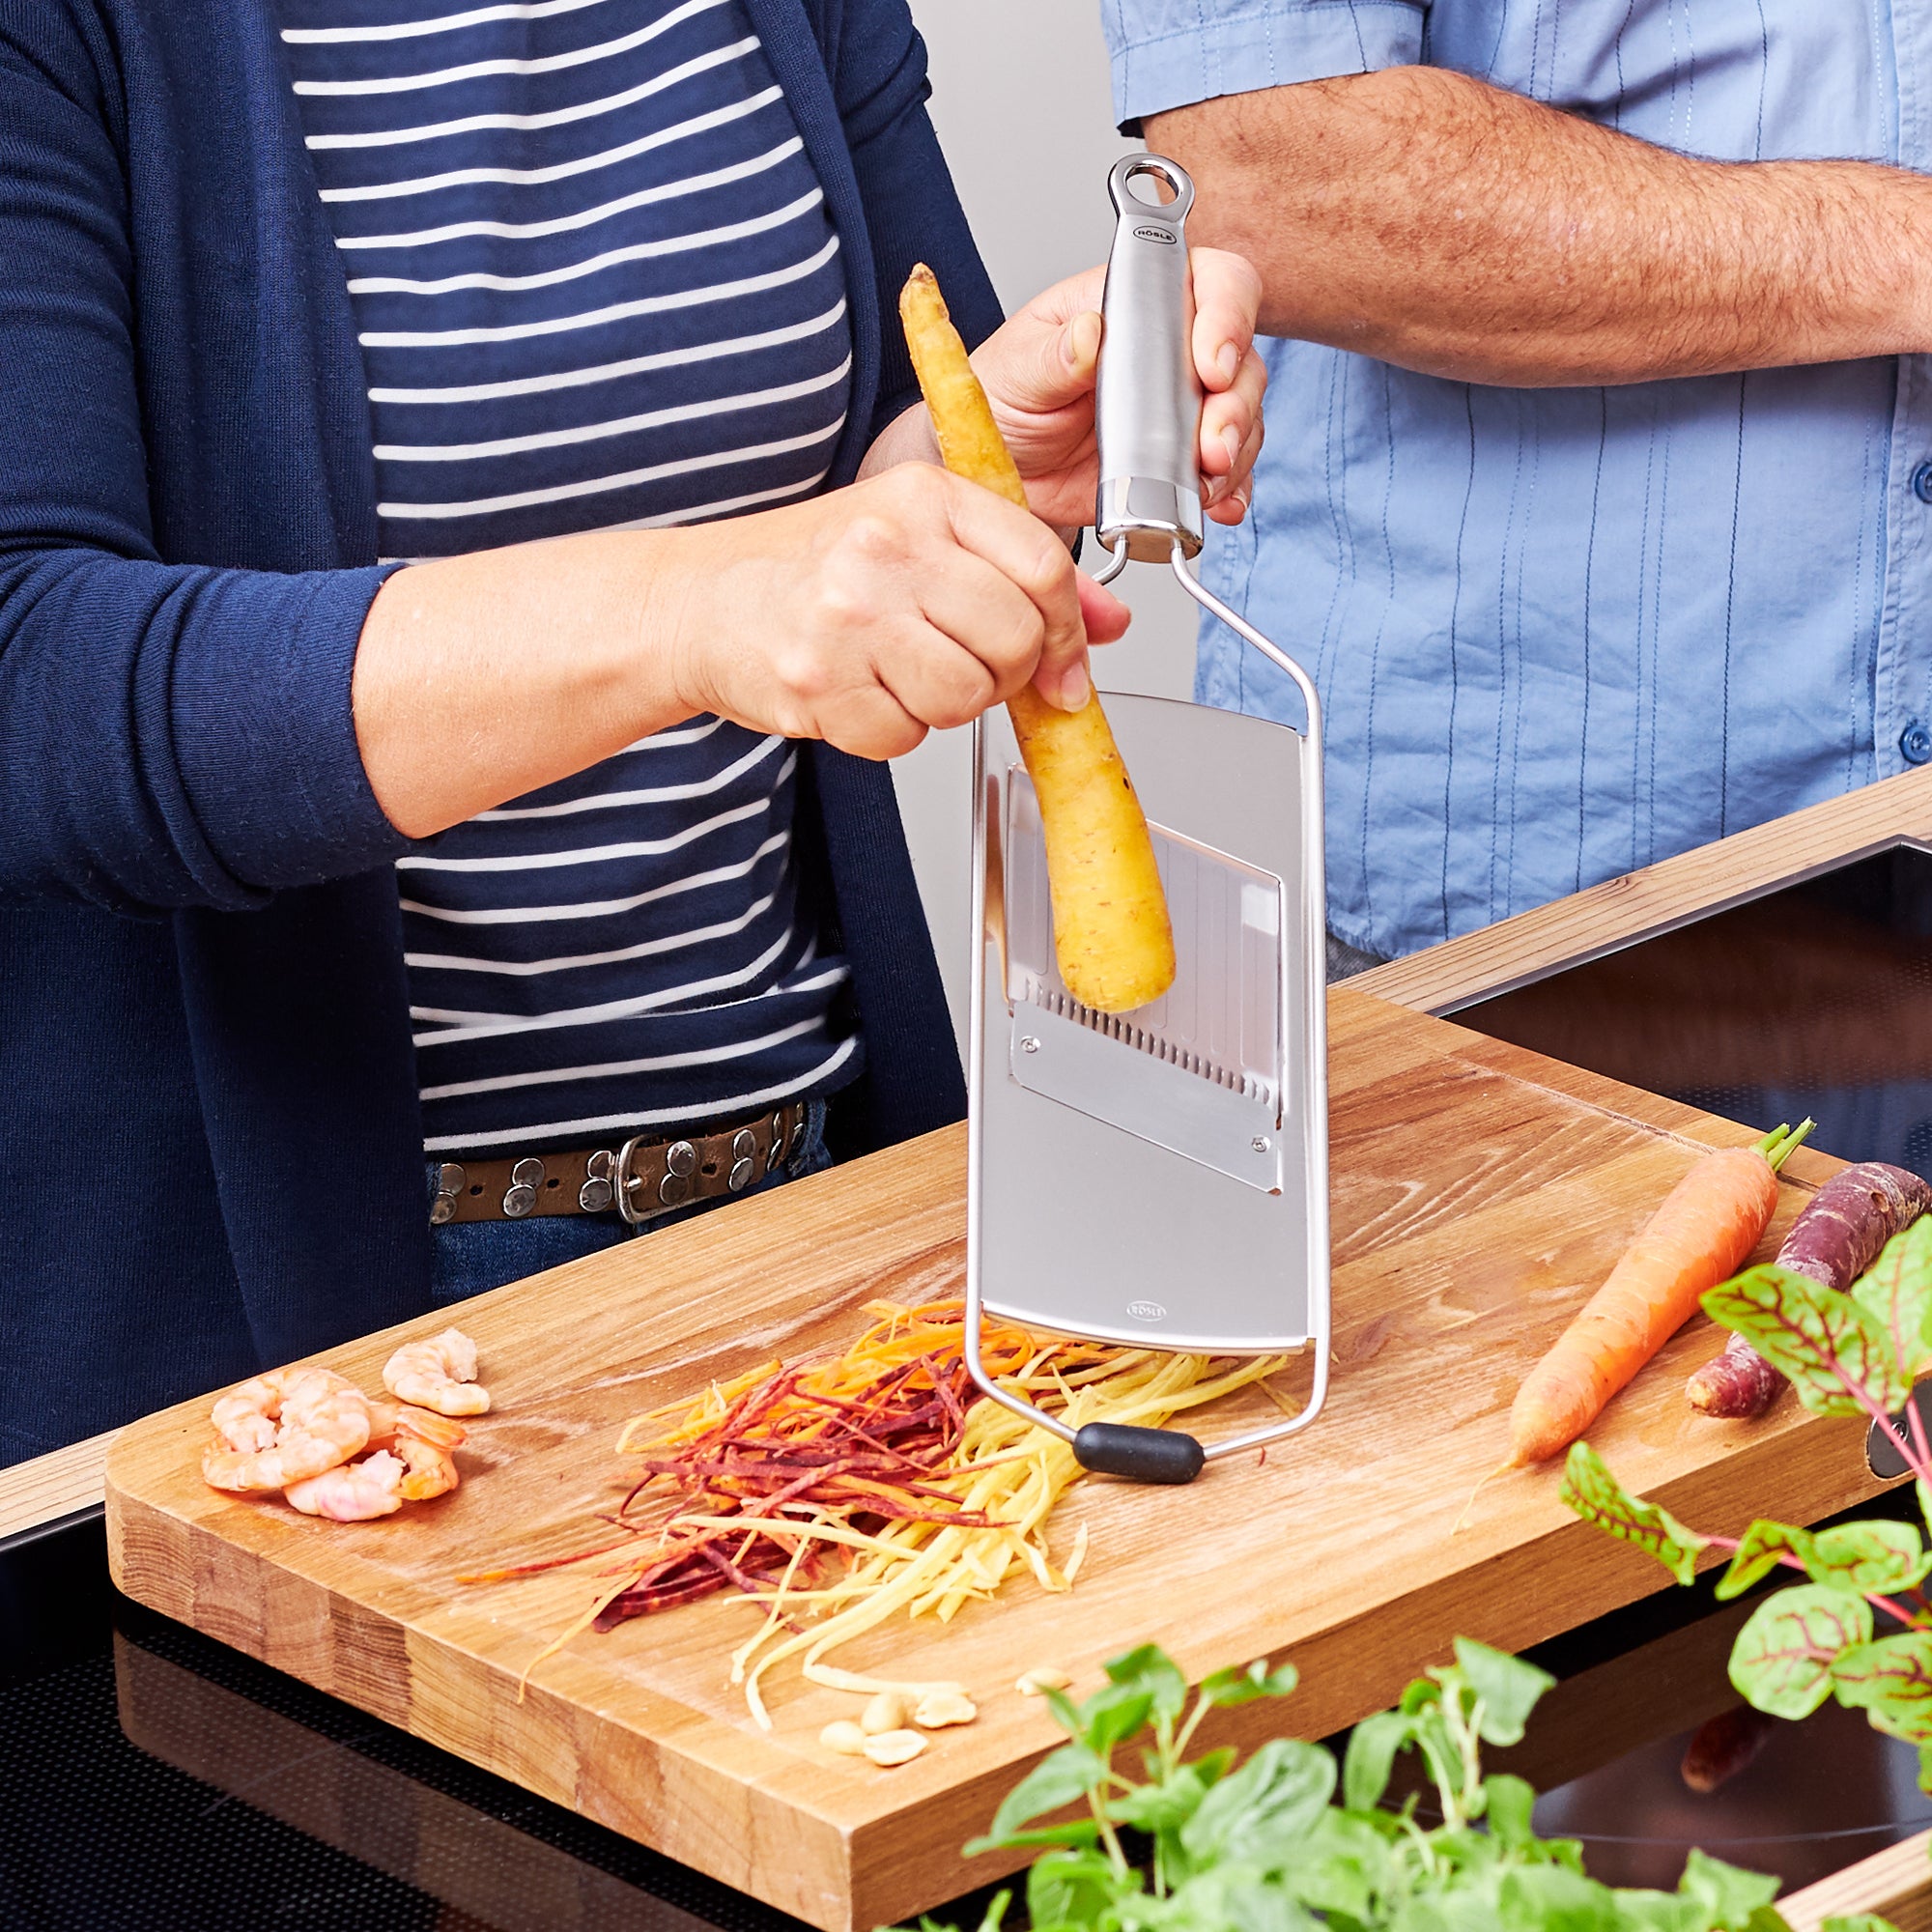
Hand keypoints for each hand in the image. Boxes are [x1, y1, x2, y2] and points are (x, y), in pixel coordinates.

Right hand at [658, 463, 1131, 757]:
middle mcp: (888, 546)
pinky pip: (905, 738)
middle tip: (965, 666)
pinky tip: (862, 694)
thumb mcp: (920, 541)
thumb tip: (1108, 626)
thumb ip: (1016, 574)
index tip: (1061, 666)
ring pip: (966, 696)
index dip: (1065, 633)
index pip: (1042, 568)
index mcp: (925, 495)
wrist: (699, 602)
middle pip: (1013, 638)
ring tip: (905, 677)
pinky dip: (891, 733)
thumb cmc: (813, 570)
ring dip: (947, 706)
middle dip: (1005, 674)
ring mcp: (849, 615)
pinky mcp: (819, 682)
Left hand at [969, 249, 1265, 528]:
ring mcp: (1179, 409)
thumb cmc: (1004, 402)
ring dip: (1236, 452)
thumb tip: (1090, 332)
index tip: (1212, 366)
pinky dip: (1229, 491)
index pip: (1209, 282)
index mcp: (1133, 306)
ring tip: (1207, 481)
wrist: (998, 477)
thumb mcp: (1015, 370)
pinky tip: (1217, 505)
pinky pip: (1224, 472)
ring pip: (1241, 417)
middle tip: (1211, 445)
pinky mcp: (1180, 461)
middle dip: (1235, 405)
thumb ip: (1053, 354)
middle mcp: (1169, 352)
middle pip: (1240, 359)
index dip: (1227, 315)